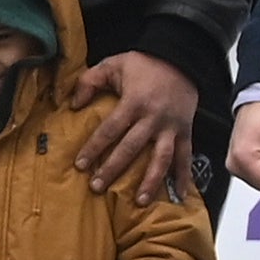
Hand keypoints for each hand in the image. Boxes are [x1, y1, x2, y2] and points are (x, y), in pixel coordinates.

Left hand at [74, 50, 204, 199]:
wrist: (182, 59)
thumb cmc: (144, 64)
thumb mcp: (114, 64)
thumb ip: (89, 81)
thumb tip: (73, 104)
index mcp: (134, 102)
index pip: (110, 130)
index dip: (94, 148)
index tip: (80, 165)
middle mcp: (153, 118)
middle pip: (131, 148)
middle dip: (113, 169)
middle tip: (97, 187)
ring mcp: (172, 127)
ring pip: (161, 158)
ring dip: (151, 181)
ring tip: (140, 201)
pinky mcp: (186, 131)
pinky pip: (186, 156)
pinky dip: (184, 175)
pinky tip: (179, 193)